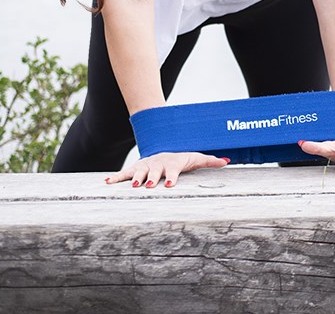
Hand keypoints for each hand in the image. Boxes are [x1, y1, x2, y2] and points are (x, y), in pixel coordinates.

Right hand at [105, 152, 229, 188]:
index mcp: (172, 163)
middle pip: (154, 171)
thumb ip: (210, 160)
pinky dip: (115, 177)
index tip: (170, 183)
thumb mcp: (195, 158)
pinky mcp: (135, 168)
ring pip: (138, 172)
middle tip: (150, 185)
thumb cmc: (181, 158)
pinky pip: (124, 173)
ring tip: (133, 187)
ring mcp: (145, 166)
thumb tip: (227, 161)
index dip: (172, 176)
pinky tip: (106, 182)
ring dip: (135, 179)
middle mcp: (157, 164)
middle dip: (152, 178)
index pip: (173, 169)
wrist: (163, 147)